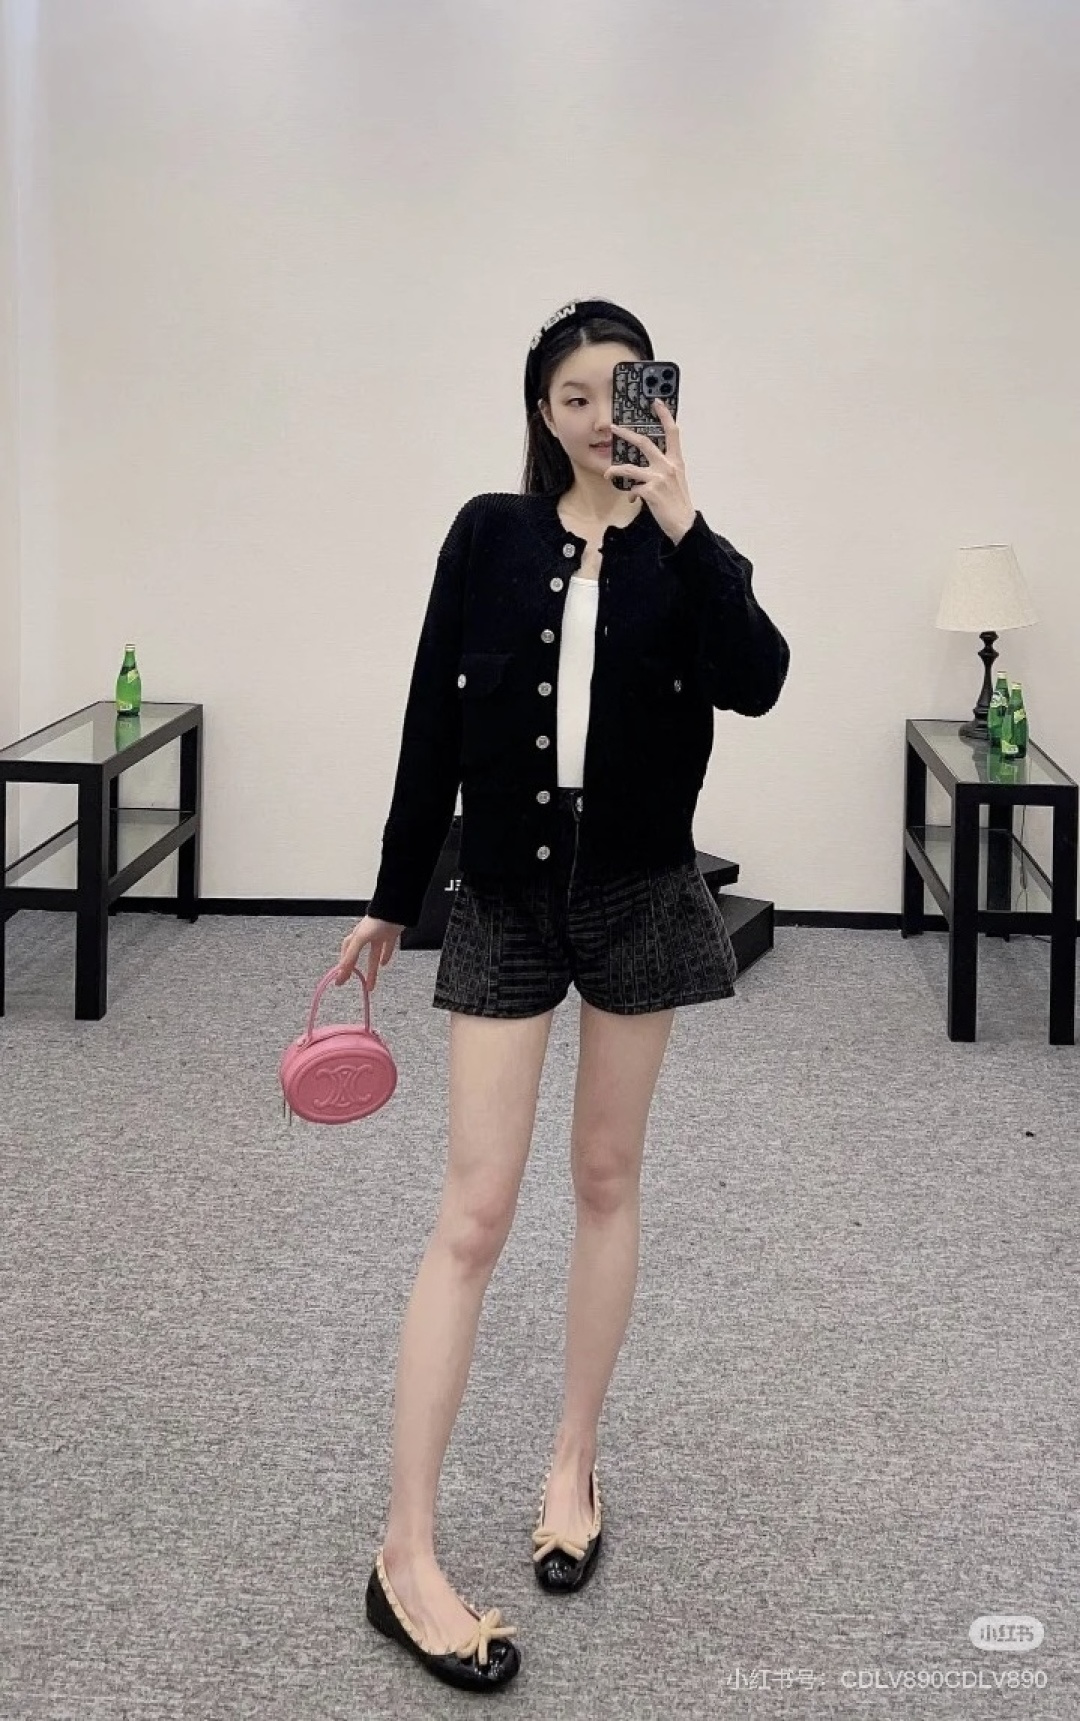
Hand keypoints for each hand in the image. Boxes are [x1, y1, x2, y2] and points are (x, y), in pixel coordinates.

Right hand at [335, 915, 404, 990]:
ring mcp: (378, 936)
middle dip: (357, 971)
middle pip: (359, 957)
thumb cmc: (376, 921)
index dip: (343, 966)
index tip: (341, 980)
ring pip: (373, 955)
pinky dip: (385, 955)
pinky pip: (387, 947)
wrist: (395, 909)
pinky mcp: (391, 934)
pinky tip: (384, 963)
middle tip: (356, 985)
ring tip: (371, 983)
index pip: (346, 954)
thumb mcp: (360, 938)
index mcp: (356, 936)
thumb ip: (351, 955)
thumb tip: (341, 970)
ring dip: (372, 969)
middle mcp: (366, 936)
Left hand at [604, 399, 696, 544]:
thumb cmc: (678, 503)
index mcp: (676, 461)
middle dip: (626, 433)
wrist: (683, 524)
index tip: (656, 402)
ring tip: (608, 473)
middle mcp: (668, 465)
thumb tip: (641, 474)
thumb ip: (662, 471)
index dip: (665, 416)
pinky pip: (632, 489)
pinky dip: (631, 494)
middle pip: (644, 442)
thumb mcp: (676, 481)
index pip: (672, 432)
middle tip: (613, 427)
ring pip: (629, 468)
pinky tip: (633, 500)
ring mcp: (659, 478)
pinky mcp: (650, 491)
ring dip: (616, 470)